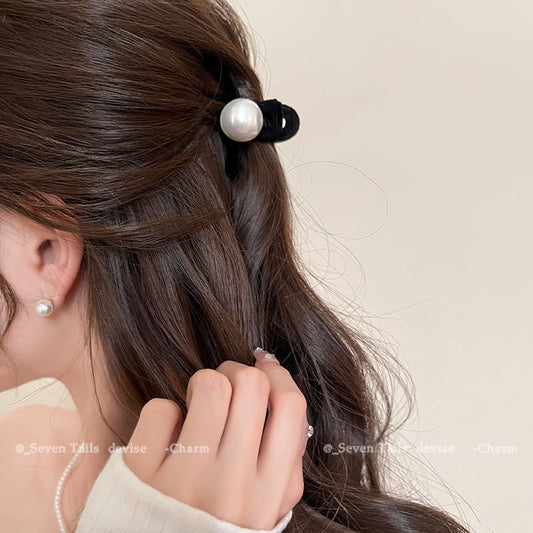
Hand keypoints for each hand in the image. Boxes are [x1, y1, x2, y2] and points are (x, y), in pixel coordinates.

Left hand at [123, 348, 308, 529]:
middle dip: (236, 372)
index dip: (278, 375)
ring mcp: (186, 480)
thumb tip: (284, 398)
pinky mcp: (142, 473)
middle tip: (224, 386)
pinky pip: (161, 409)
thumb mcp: (265, 510)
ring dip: (202, 383)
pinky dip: (163, 413)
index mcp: (267, 494)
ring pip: (209, 384)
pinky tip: (165, 435)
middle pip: (251, 384)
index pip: (290, 407)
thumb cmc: (216, 527)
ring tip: (195, 402)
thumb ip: (286, 464)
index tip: (263, 370)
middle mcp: (231, 486)